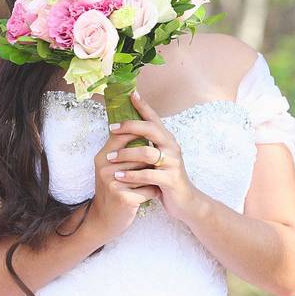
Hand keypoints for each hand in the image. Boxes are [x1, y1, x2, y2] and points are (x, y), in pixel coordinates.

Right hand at [89, 126, 161, 241]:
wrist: (104, 220)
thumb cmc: (115, 189)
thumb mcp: (112, 167)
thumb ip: (123, 148)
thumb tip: (142, 124)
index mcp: (103, 156)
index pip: (123, 134)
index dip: (140, 129)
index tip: (155, 130)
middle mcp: (105, 168)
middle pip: (142, 154)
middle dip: (151, 164)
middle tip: (155, 170)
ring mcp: (113, 183)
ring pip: (148, 172)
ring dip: (154, 178)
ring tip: (151, 183)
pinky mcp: (123, 198)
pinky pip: (150, 190)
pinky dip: (154, 193)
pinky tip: (150, 196)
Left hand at [105, 90, 199, 223]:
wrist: (185, 201)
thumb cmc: (166, 178)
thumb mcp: (158, 159)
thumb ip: (147, 145)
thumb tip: (126, 131)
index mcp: (168, 140)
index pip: (155, 119)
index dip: (144, 106)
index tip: (131, 94)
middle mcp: (172, 148)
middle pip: (152, 129)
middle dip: (130, 126)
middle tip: (112, 128)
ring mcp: (173, 163)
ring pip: (147, 153)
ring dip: (125, 154)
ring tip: (109, 158)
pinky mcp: (170, 180)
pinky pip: (147, 175)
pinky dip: (131, 176)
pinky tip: (118, 176)